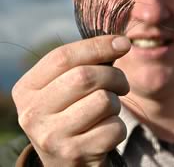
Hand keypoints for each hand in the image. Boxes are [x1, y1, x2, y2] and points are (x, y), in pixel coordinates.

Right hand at [12, 35, 130, 166]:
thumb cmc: (67, 112)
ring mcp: (52, 136)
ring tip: (108, 109)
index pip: (63, 57)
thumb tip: (120, 42)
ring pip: (104, 100)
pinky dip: (118, 126)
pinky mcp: (74, 154)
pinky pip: (114, 128)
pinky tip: (105, 130)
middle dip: (114, 75)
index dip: (97, 46)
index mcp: (27, 88)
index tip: (123, 42)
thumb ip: (81, 63)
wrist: (62, 161)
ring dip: (116, 102)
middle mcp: (33, 112)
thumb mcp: (62, 87)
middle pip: (85, 76)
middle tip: (121, 83)